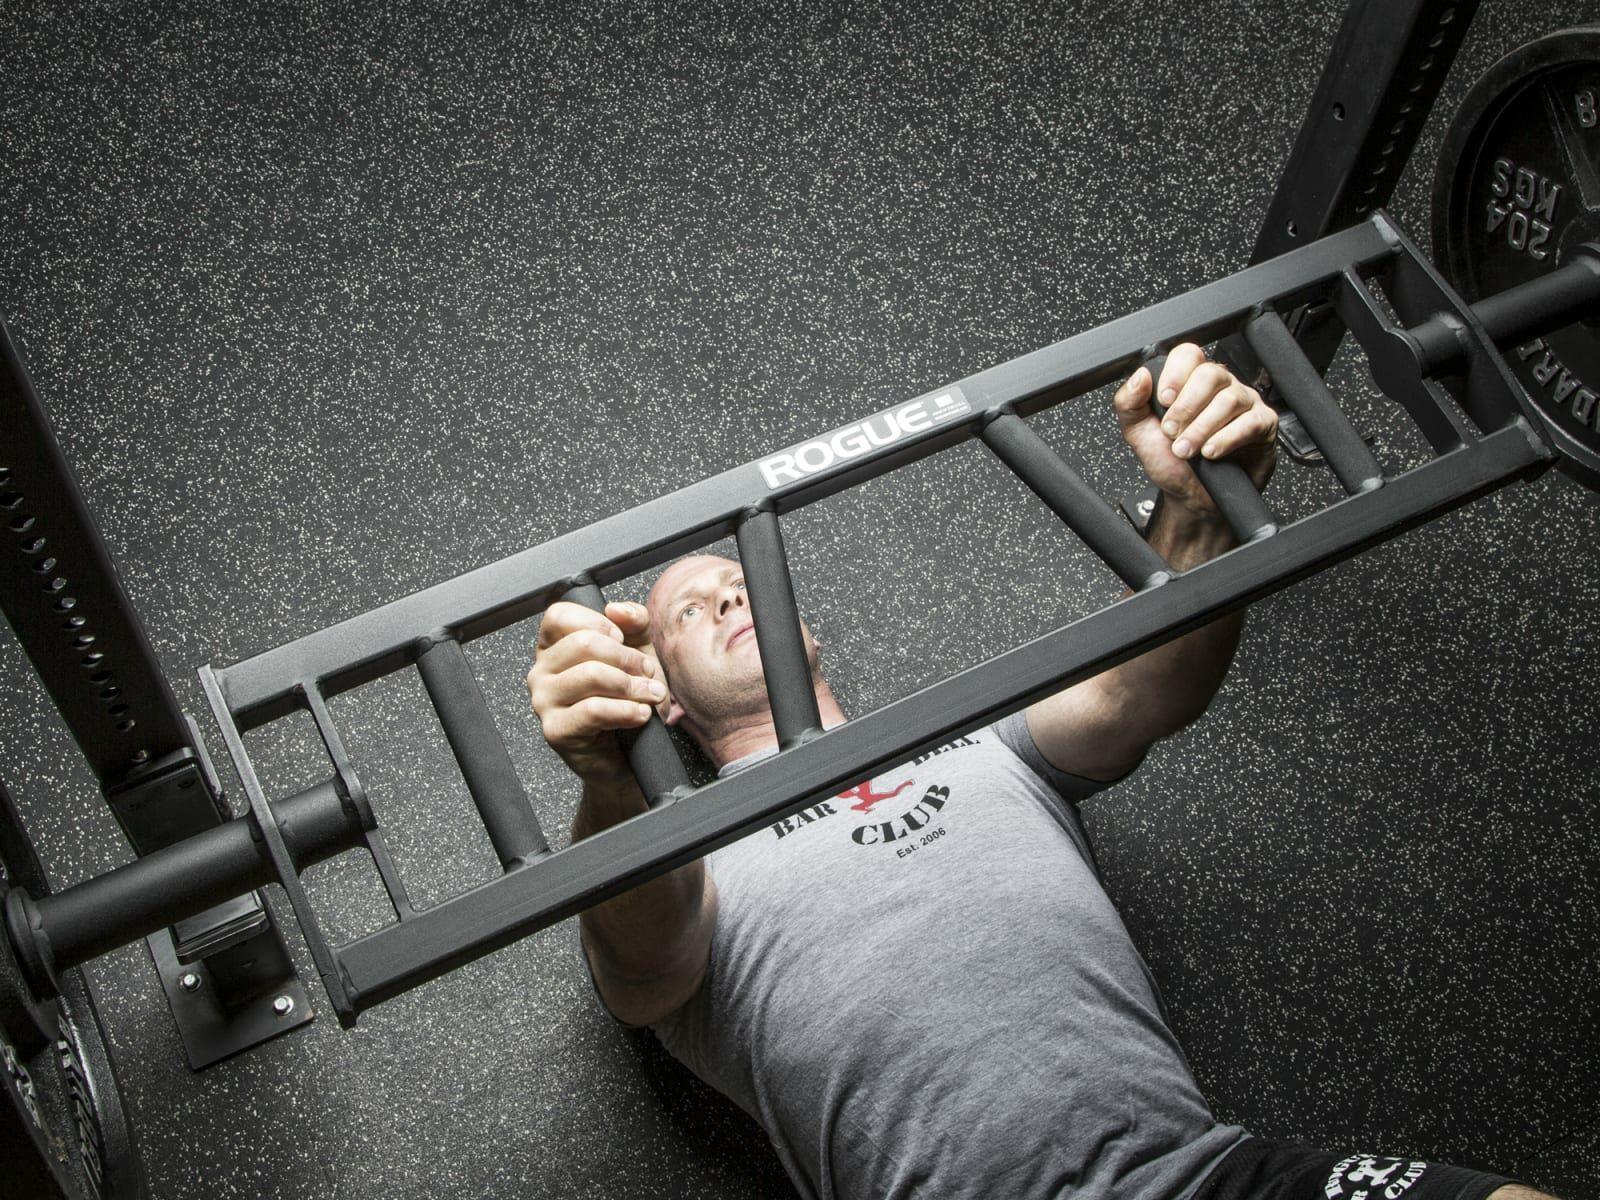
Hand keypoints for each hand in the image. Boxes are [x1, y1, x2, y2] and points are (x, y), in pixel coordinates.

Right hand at [527, 600, 668, 783]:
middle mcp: (541, 672)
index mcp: (552, 647)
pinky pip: (593, 710)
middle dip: (627, 657)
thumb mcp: (637, 652)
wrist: (628, 754)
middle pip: (583, 643)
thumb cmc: (628, 700)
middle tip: (647, 672)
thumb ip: (633, 623)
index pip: (559, 614)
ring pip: (591, 675)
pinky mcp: (555, 730)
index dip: (597, 621)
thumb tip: (618, 609)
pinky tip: (640, 714)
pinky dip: (626, 710)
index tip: (622, 639)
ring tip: (650, 695)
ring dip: (632, 685)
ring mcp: (543, 702)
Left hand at [1113, 343, 1277, 517]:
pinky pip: (1250, 422)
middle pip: (1210, 374)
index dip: (1175, 375)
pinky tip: (1211, 452)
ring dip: (1202, 428)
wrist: (1192, 497)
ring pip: (1229, 399)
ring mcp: (1245, 402)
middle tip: (1172, 432)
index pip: (1188, 355)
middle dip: (1186, 407)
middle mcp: (1220, 386)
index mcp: (1191, 381)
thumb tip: (1139, 376)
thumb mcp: (1139, 433)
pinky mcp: (1263, 424)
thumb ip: (1129, 403)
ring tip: (1187, 450)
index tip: (1164, 401)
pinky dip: (1226, 439)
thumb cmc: (1170, 462)